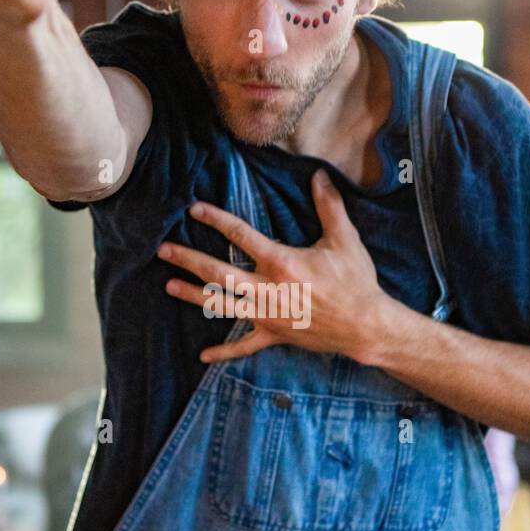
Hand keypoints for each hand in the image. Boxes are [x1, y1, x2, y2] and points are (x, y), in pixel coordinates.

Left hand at [157, 168, 388, 362]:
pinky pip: (245, 346)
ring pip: (222, 306)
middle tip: (164, 250)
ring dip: (193, 296)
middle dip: (189, 260)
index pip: (241, 236)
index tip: (194, 209)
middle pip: (219, 273)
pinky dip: (225, 351)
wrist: (366, 327)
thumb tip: (318, 174)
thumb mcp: (345, 240)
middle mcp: (267, 290)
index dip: (216, 220)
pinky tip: (203, 355)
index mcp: (282, 263)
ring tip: (169, 286)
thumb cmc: (356, 282)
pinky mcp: (275, 335)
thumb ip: (329, 205)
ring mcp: (268, 315)